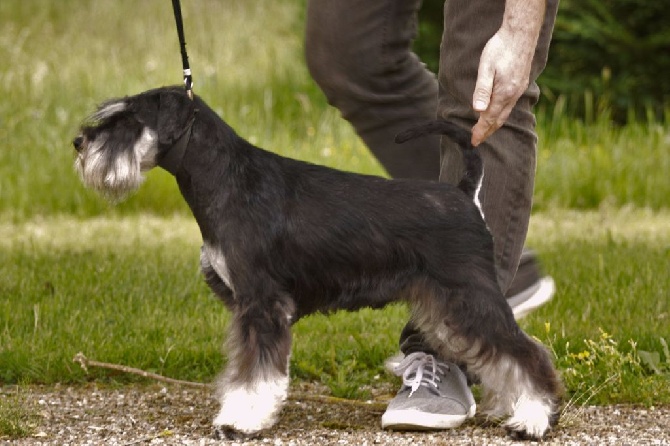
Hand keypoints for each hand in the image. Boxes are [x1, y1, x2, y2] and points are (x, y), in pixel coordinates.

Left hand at [470, 28, 534, 145]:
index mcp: (504, 93)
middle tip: (477, 141)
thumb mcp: (486, 68)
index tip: (473, 142)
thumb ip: (482, 90)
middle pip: (498, 120)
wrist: (521, 34)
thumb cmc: (500, 48)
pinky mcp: (520, 84)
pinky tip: (497, 113)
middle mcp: (513, 95)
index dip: (480, 131)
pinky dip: (501, 114)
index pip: (489, 118)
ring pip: (505, 113)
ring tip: (485, 131)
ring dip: (495, 124)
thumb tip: (478, 110)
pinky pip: (510, 105)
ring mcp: (518, 90)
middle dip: (487, 132)